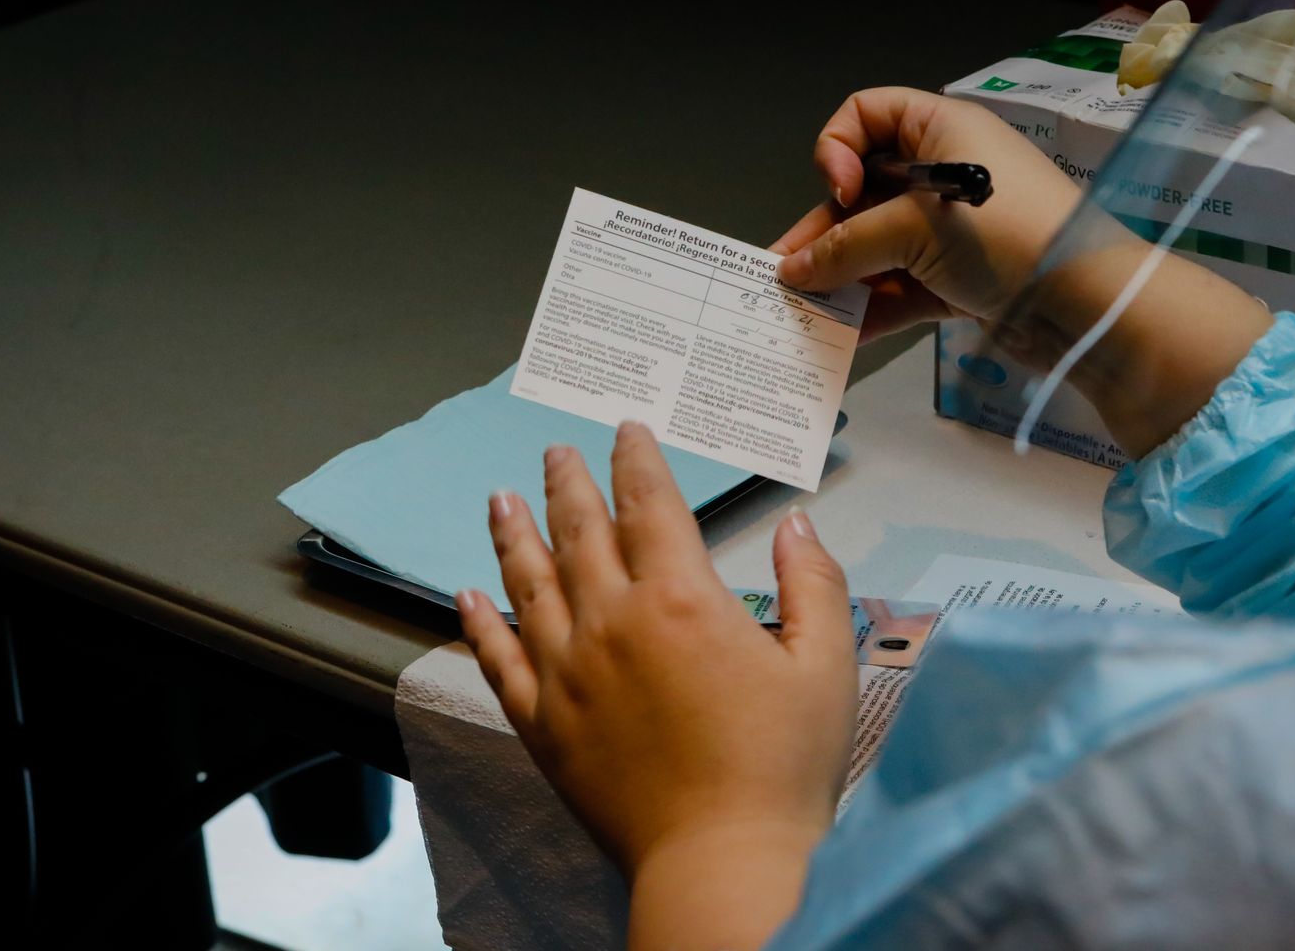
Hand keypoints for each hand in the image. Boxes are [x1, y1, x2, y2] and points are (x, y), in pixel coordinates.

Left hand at [457, 422, 856, 946]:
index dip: (637, 462)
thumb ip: (812, 586)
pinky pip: (500, 660)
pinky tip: (468, 596)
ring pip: (529, 584)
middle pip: (580, 533)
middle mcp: (612, 625)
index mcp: (681, 600)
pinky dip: (479, 622)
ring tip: (499, 498)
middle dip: (567, 484)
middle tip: (553, 451)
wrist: (721, 861)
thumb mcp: (826, 667)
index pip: (650, 506)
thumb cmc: (781, 769)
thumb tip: (796, 528)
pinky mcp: (545, 726)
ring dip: (513, 534)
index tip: (626, 432)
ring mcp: (569, 675)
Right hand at [772, 87, 1082, 339]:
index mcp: (941, 130)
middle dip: (824, 232)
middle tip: (783, 271)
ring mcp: (953, 230)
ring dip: (842, 277)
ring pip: (881, 247)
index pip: (867, 115)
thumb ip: (850, 248)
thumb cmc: (1012, 236)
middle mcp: (944, 174)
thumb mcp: (918, 229)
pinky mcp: (961, 280)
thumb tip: (796, 270)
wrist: (1087, 303)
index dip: (838, 148)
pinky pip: (903, 288)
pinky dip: (874, 308)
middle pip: (864, 193)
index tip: (841, 192)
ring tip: (802, 311)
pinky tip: (841, 334)